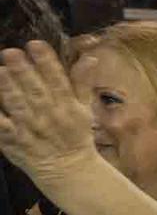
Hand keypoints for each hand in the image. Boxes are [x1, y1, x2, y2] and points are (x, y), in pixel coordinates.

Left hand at [0, 42, 99, 180]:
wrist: (69, 170)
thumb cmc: (76, 136)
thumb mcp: (85, 108)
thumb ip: (83, 82)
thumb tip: (90, 58)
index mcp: (68, 106)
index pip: (58, 79)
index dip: (46, 62)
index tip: (36, 45)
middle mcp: (50, 115)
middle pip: (35, 90)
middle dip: (23, 71)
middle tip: (10, 53)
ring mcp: (30, 129)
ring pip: (18, 106)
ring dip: (8, 88)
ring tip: (1, 72)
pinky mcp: (13, 140)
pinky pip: (1, 125)